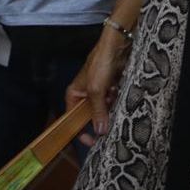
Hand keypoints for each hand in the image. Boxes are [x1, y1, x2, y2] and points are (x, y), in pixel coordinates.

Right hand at [66, 29, 129, 143]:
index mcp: (74, 95)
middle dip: (99, 119)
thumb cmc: (100, 65)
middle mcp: (84, 95)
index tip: (92, 142)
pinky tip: (117, 92)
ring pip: (103, 110)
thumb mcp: (97, 90)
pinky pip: (112, 102)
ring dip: (110, 108)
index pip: (72, 119)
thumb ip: (98, 112)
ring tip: (112, 97)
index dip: (81, 131)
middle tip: (108, 125)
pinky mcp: (109, 89)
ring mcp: (97, 92)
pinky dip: (116, 101)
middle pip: (90, 116)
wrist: (116, 47)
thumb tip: (100, 132)